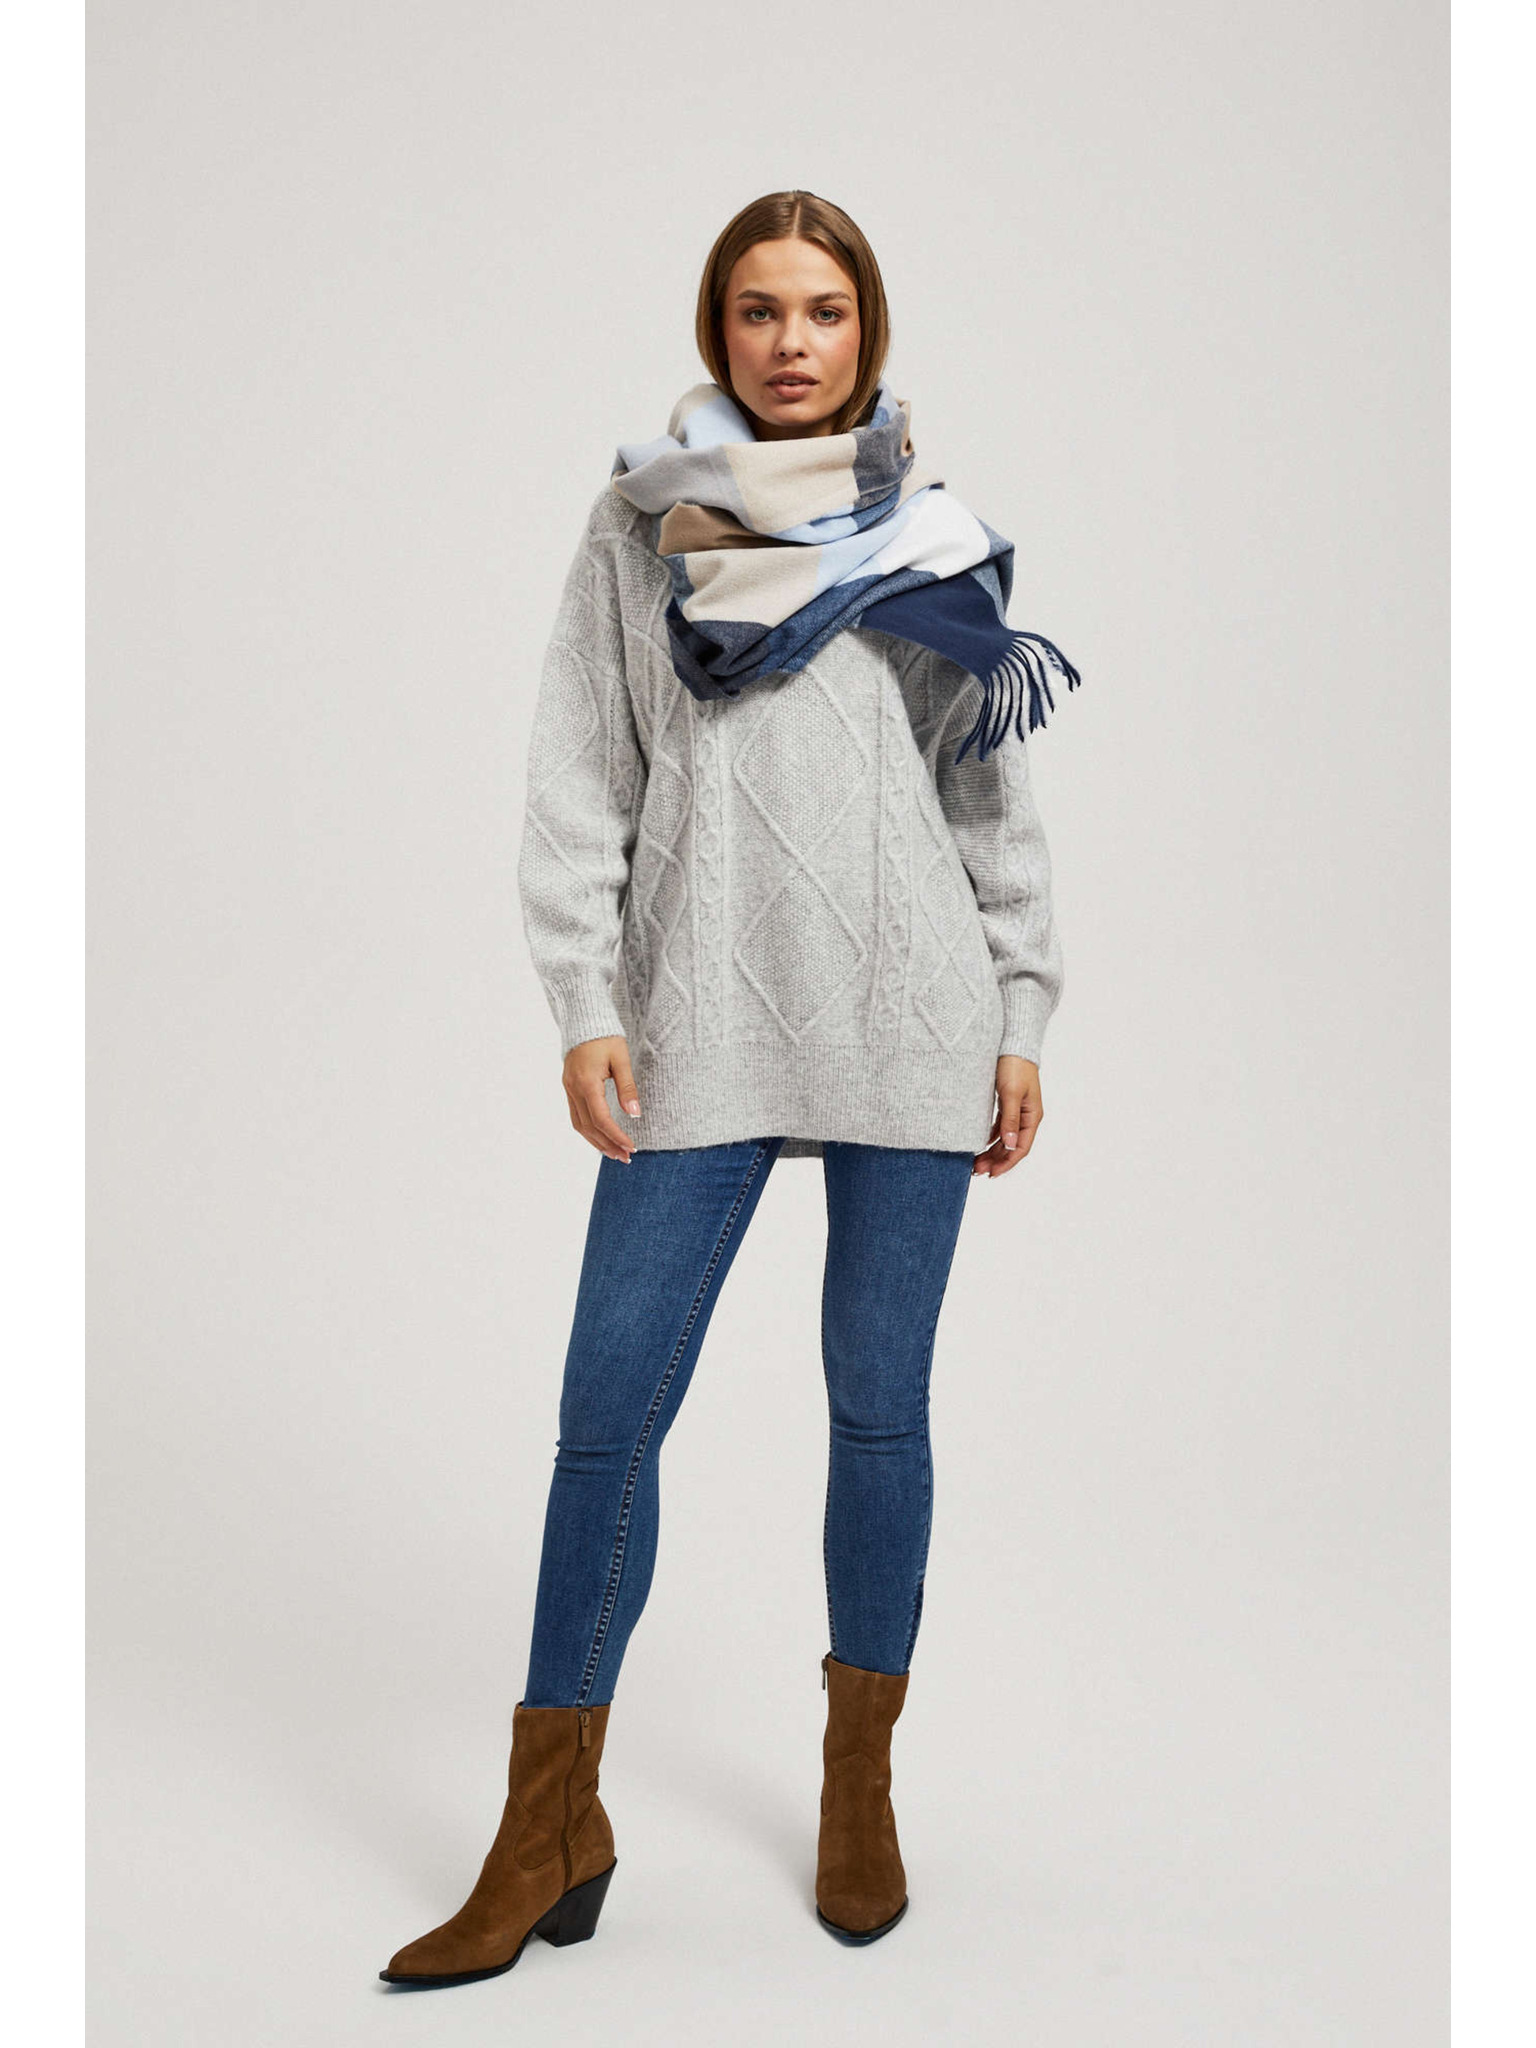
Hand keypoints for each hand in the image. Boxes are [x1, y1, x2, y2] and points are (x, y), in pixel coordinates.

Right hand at [562, 1036, 641, 1161]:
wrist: (584, 1021)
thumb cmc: (605, 1037)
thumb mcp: (621, 1059)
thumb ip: (627, 1088)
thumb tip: (634, 1115)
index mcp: (587, 1082)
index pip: (601, 1119)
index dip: (616, 1136)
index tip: (631, 1147)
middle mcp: (574, 1089)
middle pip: (589, 1127)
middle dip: (608, 1145)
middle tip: (626, 1157)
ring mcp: (569, 1089)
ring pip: (580, 1125)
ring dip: (597, 1142)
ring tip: (615, 1153)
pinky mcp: (569, 1088)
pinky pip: (576, 1116)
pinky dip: (589, 1131)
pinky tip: (601, 1137)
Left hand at [973, 1056, 1041, 1177]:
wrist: (1012, 1042)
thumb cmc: (1014, 1065)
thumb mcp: (1010, 1094)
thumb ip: (1010, 1121)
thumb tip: (1011, 1147)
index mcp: (1032, 1116)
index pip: (1021, 1148)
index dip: (1007, 1163)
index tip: (991, 1174)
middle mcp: (1026, 1116)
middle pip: (1012, 1146)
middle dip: (996, 1160)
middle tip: (976, 1171)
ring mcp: (1017, 1111)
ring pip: (1005, 1138)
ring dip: (992, 1151)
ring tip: (975, 1162)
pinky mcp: (1007, 1104)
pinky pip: (1000, 1127)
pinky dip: (990, 1138)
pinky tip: (978, 1144)